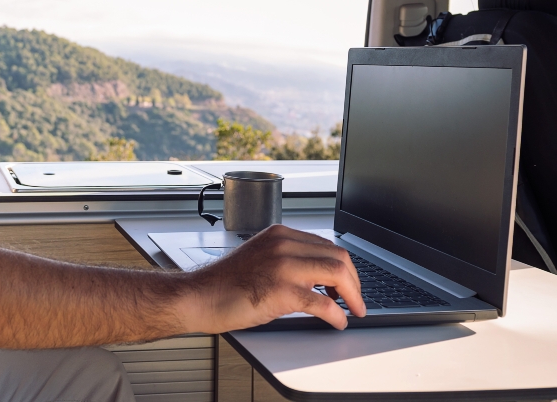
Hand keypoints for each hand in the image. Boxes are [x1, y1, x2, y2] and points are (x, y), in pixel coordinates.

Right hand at [181, 225, 364, 331]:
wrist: (199, 296)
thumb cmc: (226, 283)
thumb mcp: (261, 258)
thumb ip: (289, 259)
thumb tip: (319, 278)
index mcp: (280, 234)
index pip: (327, 245)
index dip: (344, 267)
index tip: (349, 284)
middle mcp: (284, 244)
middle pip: (338, 256)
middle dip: (354, 281)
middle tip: (357, 299)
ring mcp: (283, 266)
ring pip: (336, 273)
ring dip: (352, 295)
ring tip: (354, 309)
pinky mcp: (282, 290)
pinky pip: (322, 303)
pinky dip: (337, 315)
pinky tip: (338, 322)